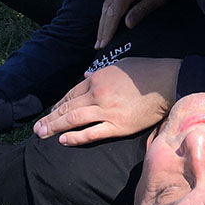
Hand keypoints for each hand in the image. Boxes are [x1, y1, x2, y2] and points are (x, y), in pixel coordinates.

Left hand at [34, 57, 181, 145]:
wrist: (168, 82)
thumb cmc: (147, 71)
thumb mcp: (121, 64)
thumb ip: (101, 72)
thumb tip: (85, 76)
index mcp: (98, 78)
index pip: (72, 92)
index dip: (59, 104)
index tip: (51, 112)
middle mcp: (98, 93)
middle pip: (68, 106)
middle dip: (51, 117)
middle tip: (37, 128)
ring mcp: (107, 110)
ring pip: (74, 119)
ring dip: (55, 127)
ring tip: (42, 134)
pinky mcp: (118, 125)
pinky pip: (92, 132)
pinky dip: (76, 137)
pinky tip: (63, 140)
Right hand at [95, 0, 183, 48]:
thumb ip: (143, 9)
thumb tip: (127, 24)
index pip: (115, 9)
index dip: (109, 28)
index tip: (104, 43)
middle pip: (107, 6)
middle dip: (102, 27)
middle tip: (98, 46)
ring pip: (107, 2)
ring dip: (103, 21)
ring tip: (100, 39)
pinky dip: (108, 12)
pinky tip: (106, 23)